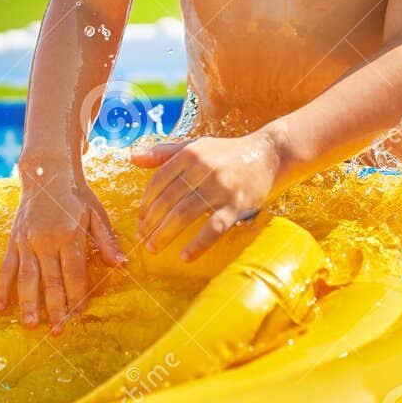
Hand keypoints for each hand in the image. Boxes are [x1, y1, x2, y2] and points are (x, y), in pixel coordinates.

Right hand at [0, 157, 124, 331]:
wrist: (46, 173)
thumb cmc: (76, 196)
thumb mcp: (97, 213)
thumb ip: (107, 240)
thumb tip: (121, 265)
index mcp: (69, 235)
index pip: (74, 272)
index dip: (78, 295)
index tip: (80, 314)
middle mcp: (46, 240)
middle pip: (51, 280)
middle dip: (55, 308)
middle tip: (58, 332)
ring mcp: (27, 242)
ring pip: (27, 278)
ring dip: (28, 304)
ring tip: (30, 325)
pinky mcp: (14, 241)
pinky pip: (6, 268)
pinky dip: (2, 288)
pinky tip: (0, 307)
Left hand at [132, 131, 281, 260]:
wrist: (269, 155)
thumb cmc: (227, 153)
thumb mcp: (195, 146)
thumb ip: (164, 152)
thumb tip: (132, 158)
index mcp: (190, 153)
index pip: (159, 181)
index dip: (146, 202)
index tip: (140, 219)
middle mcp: (204, 168)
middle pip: (168, 200)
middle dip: (151, 222)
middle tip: (142, 239)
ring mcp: (221, 187)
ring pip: (185, 214)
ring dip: (165, 234)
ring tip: (153, 248)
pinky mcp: (238, 204)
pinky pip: (213, 228)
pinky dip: (197, 244)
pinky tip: (184, 257)